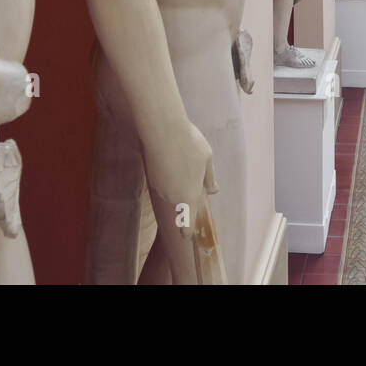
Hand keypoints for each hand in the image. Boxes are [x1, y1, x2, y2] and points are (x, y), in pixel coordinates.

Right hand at [145, 117, 217, 241]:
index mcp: (188, 197)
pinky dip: (169, 174)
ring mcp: (160, 187)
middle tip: (196, 174)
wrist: (162, 129)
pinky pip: (164, 181)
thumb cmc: (189, 145)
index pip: (185, 225)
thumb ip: (210, 178)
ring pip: (172, 191)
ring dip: (178, 182)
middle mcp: (172, 197)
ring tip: (184, 159)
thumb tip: (214, 190)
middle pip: (181, 204)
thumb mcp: (207, 160)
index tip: (189, 235)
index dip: (187, 232)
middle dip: (188, 194)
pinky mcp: (152, 175)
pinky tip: (173, 156)